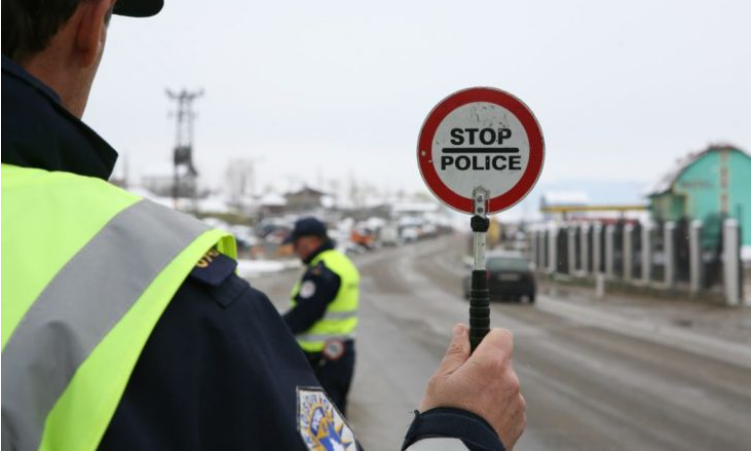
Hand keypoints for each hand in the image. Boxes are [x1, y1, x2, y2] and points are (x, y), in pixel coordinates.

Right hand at [418, 323, 525, 448]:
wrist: (455, 452)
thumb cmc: (444, 414)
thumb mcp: (441, 378)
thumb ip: (457, 350)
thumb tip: (462, 329)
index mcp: (491, 364)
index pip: (502, 336)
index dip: (489, 338)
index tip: (475, 346)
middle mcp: (510, 381)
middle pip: (502, 362)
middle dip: (486, 368)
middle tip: (464, 384)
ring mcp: (517, 403)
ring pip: (505, 386)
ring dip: (492, 390)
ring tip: (470, 408)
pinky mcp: (519, 422)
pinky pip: (509, 406)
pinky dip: (497, 409)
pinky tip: (480, 420)